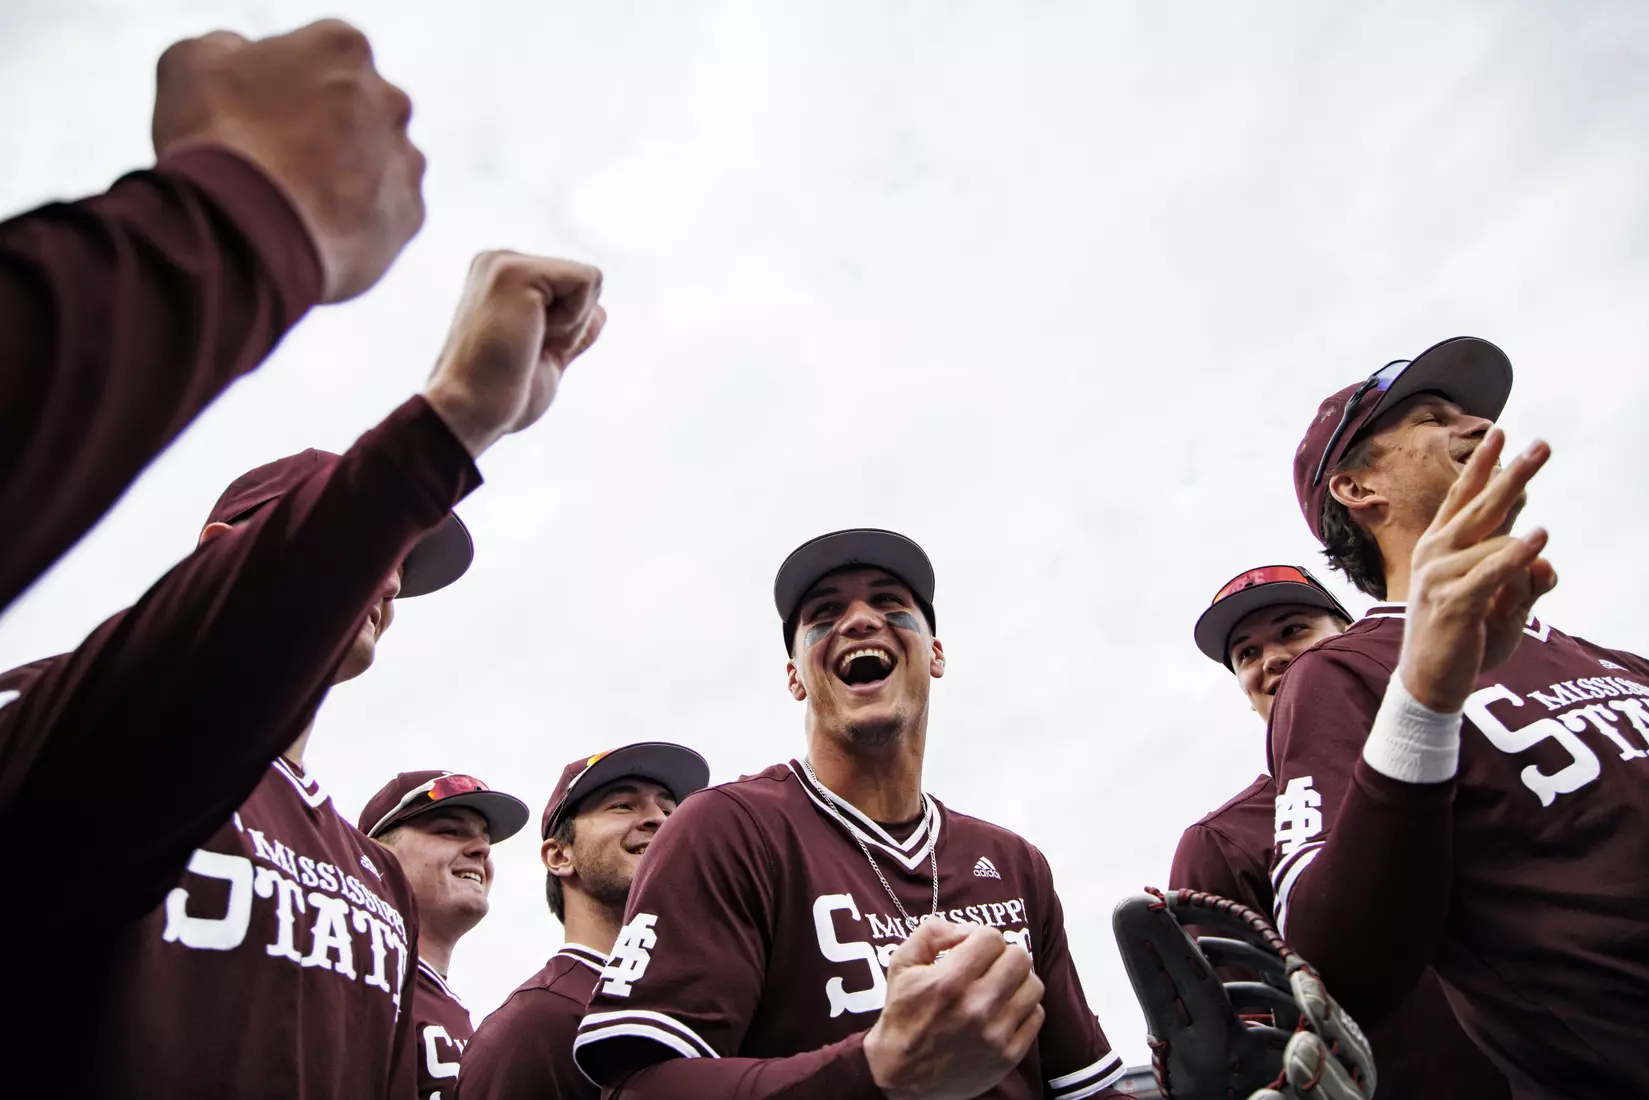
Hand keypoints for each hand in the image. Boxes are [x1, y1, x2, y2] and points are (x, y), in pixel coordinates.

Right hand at [152, 19, 425, 302]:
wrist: (242, 232)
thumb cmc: (213, 141)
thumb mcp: (192, 62)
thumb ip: (230, 48)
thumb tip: (243, 59)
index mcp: (343, 47)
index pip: (323, 54)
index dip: (286, 83)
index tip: (260, 111)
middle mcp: (389, 99)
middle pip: (358, 108)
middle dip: (326, 127)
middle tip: (278, 158)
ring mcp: (404, 159)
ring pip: (378, 161)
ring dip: (347, 175)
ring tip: (295, 201)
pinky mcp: (409, 216)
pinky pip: (386, 213)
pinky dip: (358, 221)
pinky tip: (316, 230)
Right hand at [422, 251, 605, 457]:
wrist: (471, 412)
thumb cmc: (502, 395)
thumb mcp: (548, 356)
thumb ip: (571, 332)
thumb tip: (602, 312)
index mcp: (504, 279)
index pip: (572, 288)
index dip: (570, 329)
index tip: (528, 350)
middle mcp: (500, 261)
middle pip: (585, 281)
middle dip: (574, 325)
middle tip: (527, 349)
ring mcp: (505, 262)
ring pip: (589, 280)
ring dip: (572, 325)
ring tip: (526, 342)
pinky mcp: (517, 271)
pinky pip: (586, 281)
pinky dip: (573, 320)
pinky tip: (532, 335)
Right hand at [863, 919, 1045, 1099]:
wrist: (901, 1075)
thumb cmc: (902, 1015)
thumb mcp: (901, 964)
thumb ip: (931, 933)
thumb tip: (967, 929)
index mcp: (949, 981)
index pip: (993, 938)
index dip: (983, 937)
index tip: (974, 948)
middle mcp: (976, 1007)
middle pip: (1019, 958)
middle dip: (1004, 954)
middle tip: (990, 964)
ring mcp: (995, 1034)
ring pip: (1034, 986)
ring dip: (1018, 981)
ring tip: (1000, 986)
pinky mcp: (1008, 1056)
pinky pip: (1036, 1016)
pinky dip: (1024, 1008)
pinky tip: (1004, 1010)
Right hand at [1398, 428, 1557, 711]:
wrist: (1430, 683)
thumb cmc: (1462, 638)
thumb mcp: (1500, 603)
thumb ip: (1524, 576)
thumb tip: (1546, 554)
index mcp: (1440, 548)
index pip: (1463, 498)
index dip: (1483, 466)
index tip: (1503, 434)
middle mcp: (1435, 555)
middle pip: (1479, 506)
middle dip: (1511, 475)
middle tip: (1541, 445)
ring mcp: (1440, 577)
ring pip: (1490, 545)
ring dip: (1518, 541)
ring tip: (1542, 534)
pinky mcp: (1453, 603)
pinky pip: (1491, 573)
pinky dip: (1514, 556)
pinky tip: (1537, 539)